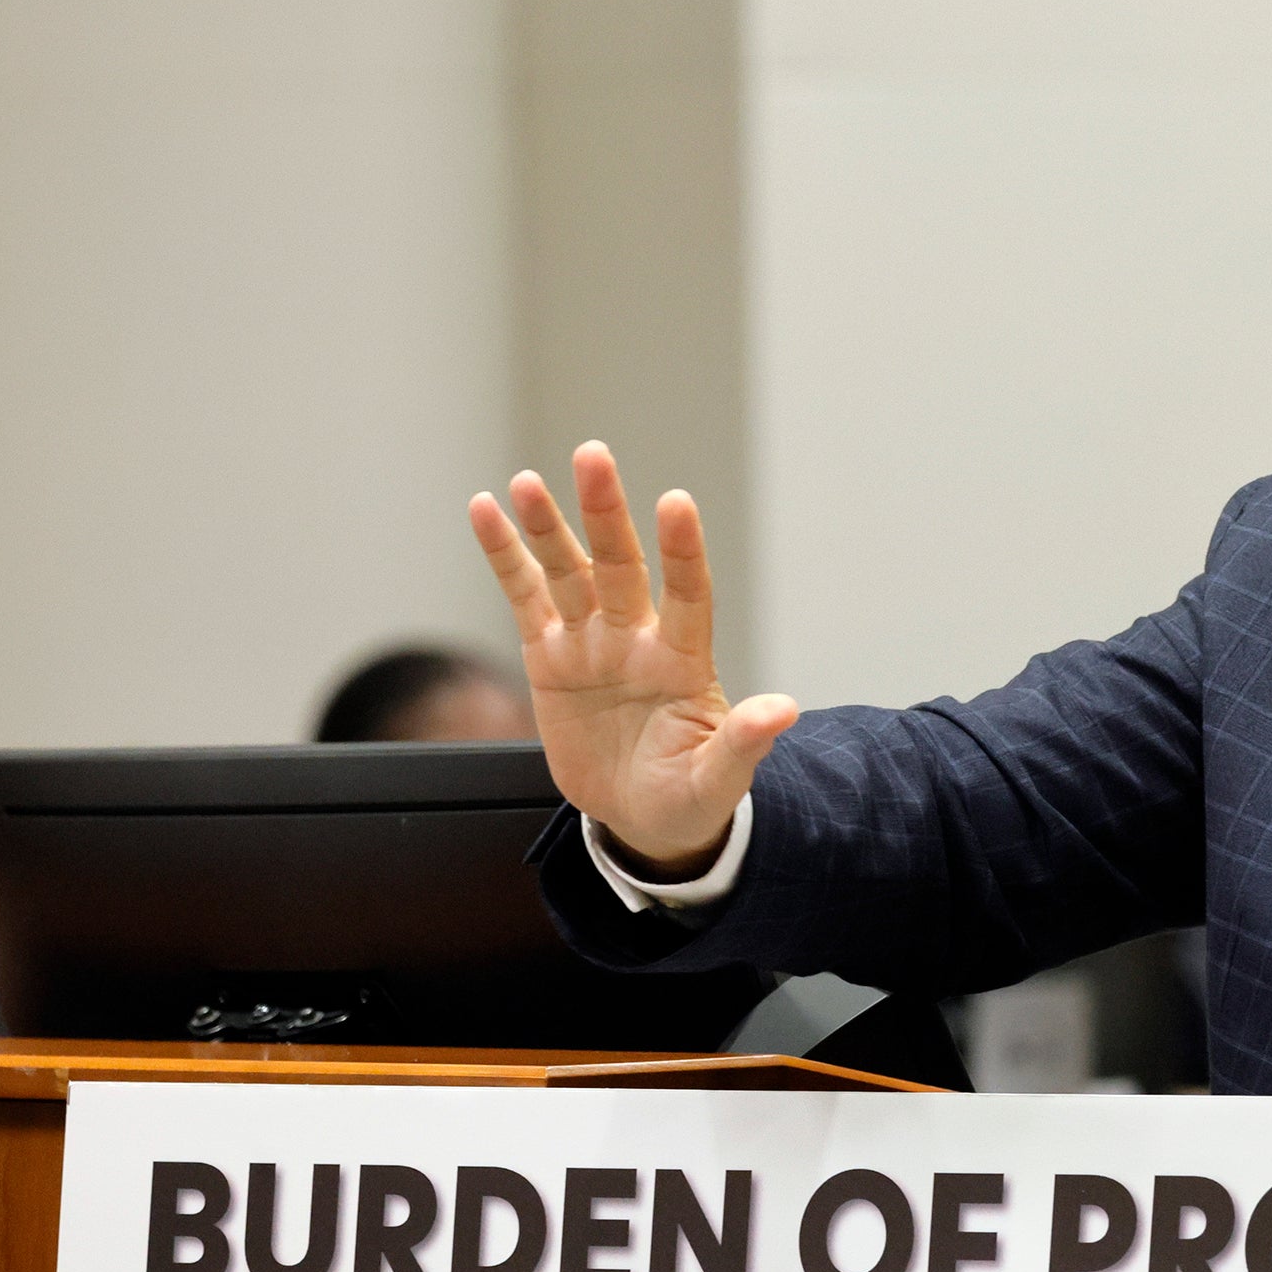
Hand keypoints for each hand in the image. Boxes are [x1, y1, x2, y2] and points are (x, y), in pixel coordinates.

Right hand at [467, 442, 797, 873]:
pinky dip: (506, 555)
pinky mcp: (551, 655)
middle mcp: (638, 638)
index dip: (682, 551)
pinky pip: (526, 596)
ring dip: (548, 526)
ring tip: (526, 482)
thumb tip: (785, 710)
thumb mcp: (718, 779)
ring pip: (570, 571)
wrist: (642, 816)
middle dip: (605, 513)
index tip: (676, 502)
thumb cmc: (690, 796)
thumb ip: (743, 742)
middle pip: (620, 565)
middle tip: (592, 455)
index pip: (689, 595)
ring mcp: (593, 641)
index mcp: (684, 662)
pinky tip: (486, 509)